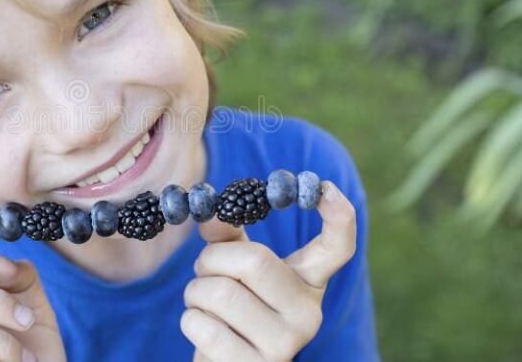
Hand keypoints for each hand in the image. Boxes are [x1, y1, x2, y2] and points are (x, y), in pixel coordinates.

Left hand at [181, 180, 355, 361]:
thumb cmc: (230, 310)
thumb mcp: (234, 269)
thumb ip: (225, 237)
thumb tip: (209, 211)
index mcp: (307, 282)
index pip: (338, 248)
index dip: (337, 215)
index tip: (323, 185)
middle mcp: (308, 313)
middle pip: (254, 260)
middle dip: (212, 259)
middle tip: (204, 269)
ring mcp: (286, 344)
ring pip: (221, 293)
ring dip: (196, 292)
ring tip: (204, 304)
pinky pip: (206, 327)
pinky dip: (191, 321)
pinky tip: (205, 331)